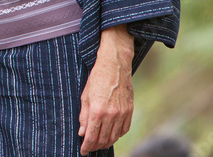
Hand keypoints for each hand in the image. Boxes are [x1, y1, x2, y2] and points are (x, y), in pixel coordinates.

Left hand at [79, 25, 133, 153]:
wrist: (115, 64)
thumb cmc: (97, 77)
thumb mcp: (85, 95)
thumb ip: (83, 115)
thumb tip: (82, 132)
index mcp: (97, 110)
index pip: (91, 136)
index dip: (86, 146)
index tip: (82, 151)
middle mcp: (111, 114)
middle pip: (103, 139)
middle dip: (95, 146)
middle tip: (89, 147)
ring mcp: (122, 113)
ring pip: (114, 137)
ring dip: (105, 142)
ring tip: (98, 143)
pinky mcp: (130, 110)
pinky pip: (124, 129)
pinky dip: (116, 135)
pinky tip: (111, 135)